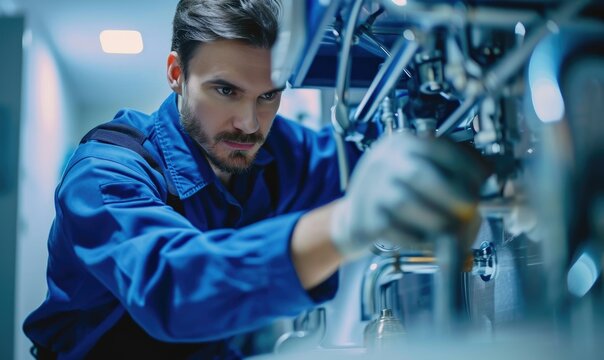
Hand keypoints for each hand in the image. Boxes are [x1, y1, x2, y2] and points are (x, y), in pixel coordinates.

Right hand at [330, 132, 490, 259]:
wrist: (354, 217)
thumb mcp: (416, 168)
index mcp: (401, 144)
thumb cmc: (394, 192)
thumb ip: (450, 169)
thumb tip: (490, 176)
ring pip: (405, 202)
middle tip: (471, 205)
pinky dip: (417, 238)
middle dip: (451, 191)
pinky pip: (394, 229)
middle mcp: (383, 162)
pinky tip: (428, 241)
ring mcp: (372, 190)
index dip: (465, 163)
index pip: (436, 146)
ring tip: (451, 228)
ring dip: (435, 218)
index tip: (484, 178)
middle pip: (418, 173)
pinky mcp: (367, 218)